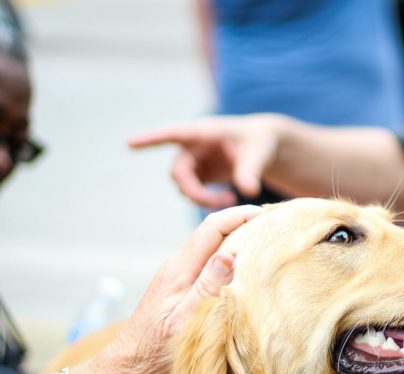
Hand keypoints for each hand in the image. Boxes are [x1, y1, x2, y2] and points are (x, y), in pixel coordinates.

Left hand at [90, 204, 263, 373]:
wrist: (127, 370)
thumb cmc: (154, 352)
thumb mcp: (185, 321)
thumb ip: (206, 288)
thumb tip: (229, 254)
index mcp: (178, 270)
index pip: (211, 228)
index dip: (240, 215)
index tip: (268, 215)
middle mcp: (177, 267)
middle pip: (213, 233)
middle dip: (243, 224)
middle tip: (276, 226)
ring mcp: (177, 278)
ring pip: (211, 249)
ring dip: (238, 241)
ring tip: (267, 244)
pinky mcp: (180, 290)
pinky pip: (208, 265)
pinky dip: (230, 260)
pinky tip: (246, 270)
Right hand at [129, 114, 285, 208]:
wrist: (264, 148)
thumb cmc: (260, 142)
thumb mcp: (259, 153)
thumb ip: (251, 171)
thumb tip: (249, 192)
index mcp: (203, 132)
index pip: (174, 134)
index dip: (152, 139)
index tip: (129, 142)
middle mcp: (192, 146)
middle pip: (179, 173)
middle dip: (195, 192)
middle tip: (224, 201)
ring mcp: (194, 161)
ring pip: (184, 185)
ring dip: (202, 198)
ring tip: (230, 199)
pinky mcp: (199, 175)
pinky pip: (193, 191)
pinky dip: (207, 200)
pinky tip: (228, 199)